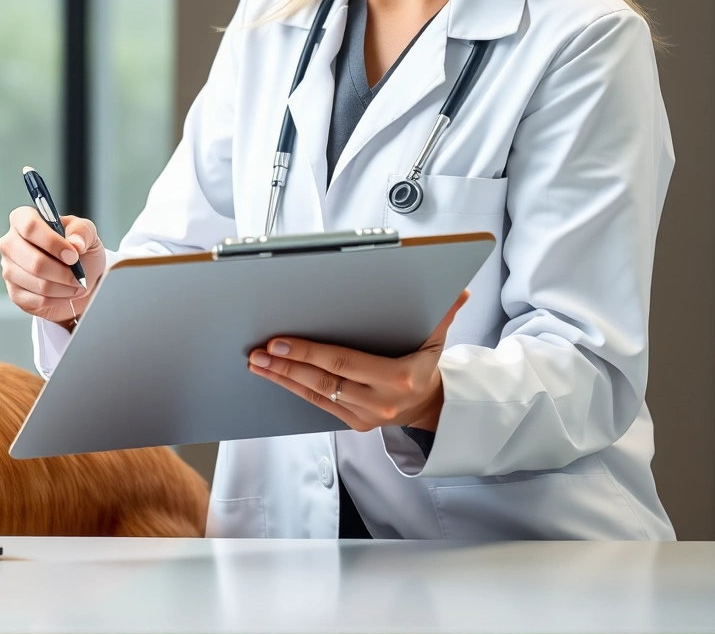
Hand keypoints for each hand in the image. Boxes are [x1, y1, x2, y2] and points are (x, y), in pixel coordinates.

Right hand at [0, 207, 105, 330]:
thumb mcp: (87, 233)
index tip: (73, 256)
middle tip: (79, 277)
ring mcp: (9, 269)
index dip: (52, 242)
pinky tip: (65, 294)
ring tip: (77, 285)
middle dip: (62, 272)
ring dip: (63, 287)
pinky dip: (57, 300)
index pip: (30, 226)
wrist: (79, 277)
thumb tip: (75, 243)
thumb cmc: (79, 250)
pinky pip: (36, 300)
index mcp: (23, 219)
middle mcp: (10, 242)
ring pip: (36, 283)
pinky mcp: (14, 292)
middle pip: (33, 261)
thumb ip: (82, 231)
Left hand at [246, 290, 469, 431]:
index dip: (308, 352)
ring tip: (256, 363)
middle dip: (286, 365)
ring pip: (315, 394)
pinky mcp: (354, 423)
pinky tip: (273, 375)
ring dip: (282, 378)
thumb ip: (442, 313)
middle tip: (258, 351)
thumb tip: (459, 291)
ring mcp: (365, 415)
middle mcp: (379, 401)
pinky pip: (317, 405)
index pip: (343, 362)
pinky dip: (292, 388)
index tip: (281, 341)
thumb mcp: (436, 339)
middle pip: (323, 381)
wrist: (431, 405)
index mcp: (397, 378)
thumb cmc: (426, 365)